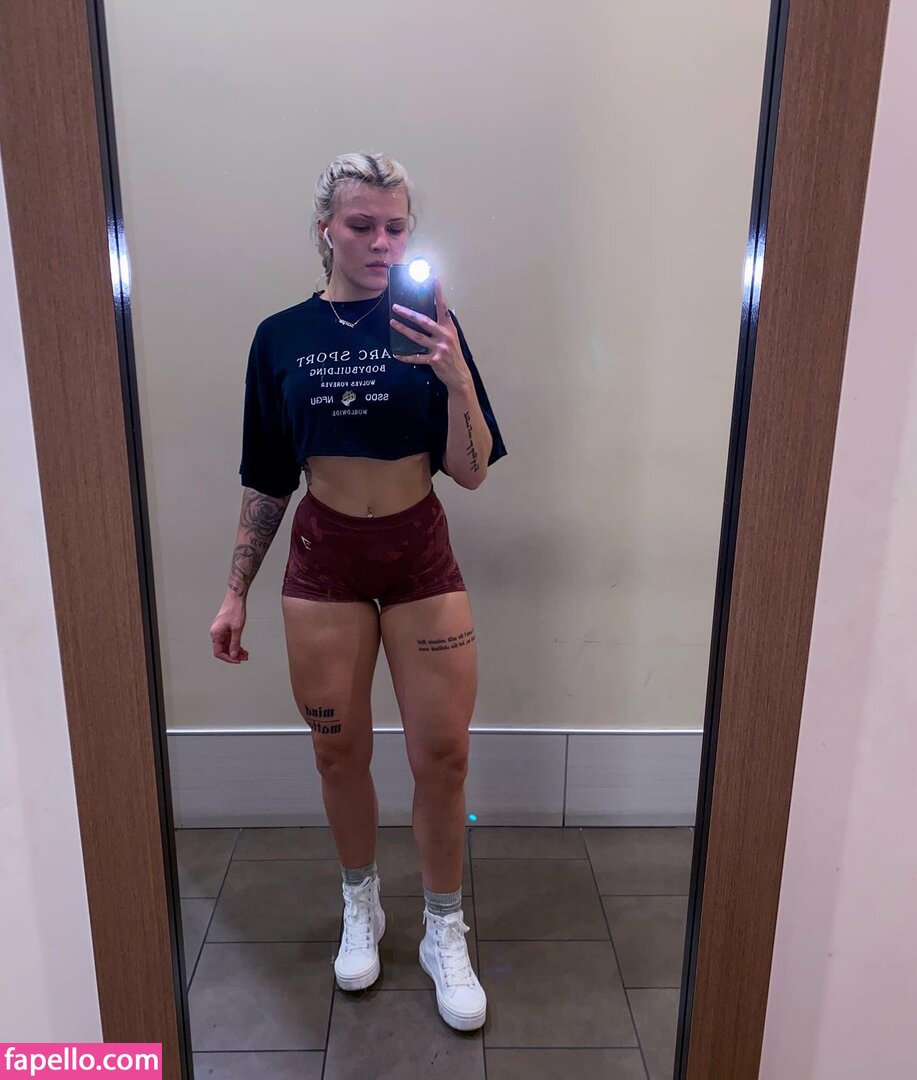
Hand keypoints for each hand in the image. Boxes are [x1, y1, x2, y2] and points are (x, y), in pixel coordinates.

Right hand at [210, 596, 248, 663]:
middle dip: (234, 655)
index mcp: (216, 634)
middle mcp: (216, 633)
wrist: (236, 597)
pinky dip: (235, 644)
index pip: (219, 652)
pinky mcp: (225, 629)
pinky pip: (229, 640)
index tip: (237, 661)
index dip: (228, 658)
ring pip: (227, 645)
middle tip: (244, 658)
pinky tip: (242, 648)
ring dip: (235, 650)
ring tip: (245, 654)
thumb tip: (233, 655)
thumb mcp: (237, 629)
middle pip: (223, 650)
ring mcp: (220, 631)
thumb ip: (235, 643)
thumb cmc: (234, 610)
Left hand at [389, 276, 470, 391]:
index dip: (438, 293)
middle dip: (408, 313)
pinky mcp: (434, 360)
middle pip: (424, 321)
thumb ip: (441, 327)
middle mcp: (445, 336)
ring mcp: (439, 348)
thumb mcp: (451, 338)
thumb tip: (426, 317)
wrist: (460, 376)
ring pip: (417, 337)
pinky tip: (396, 354)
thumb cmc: (454, 355)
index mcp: (449, 328)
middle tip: (396, 307)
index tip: (434, 279)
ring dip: (403, 329)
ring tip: (392, 323)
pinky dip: (405, 356)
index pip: (443, 307)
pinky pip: (416, 357)